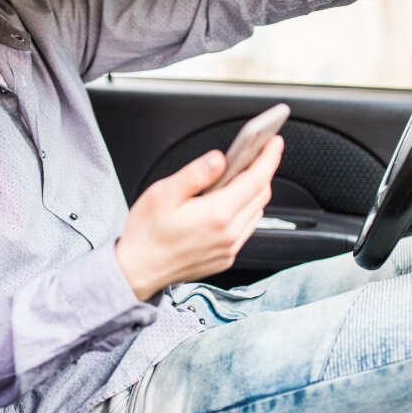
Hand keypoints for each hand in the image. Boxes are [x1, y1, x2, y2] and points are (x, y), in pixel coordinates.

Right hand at [114, 136, 283, 300]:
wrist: (137, 271)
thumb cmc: (146, 233)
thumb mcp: (163, 194)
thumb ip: (195, 174)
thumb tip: (218, 159)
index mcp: (216, 215)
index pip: (255, 180)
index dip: (268, 157)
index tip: (274, 142)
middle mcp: (229, 234)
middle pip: (260, 195)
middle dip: (263, 171)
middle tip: (257, 152)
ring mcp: (229, 249)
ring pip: (256, 212)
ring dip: (254, 191)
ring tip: (242, 174)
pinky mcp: (225, 258)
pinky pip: (246, 229)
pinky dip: (245, 210)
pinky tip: (230, 201)